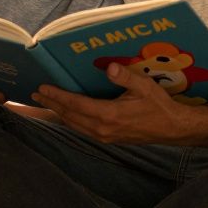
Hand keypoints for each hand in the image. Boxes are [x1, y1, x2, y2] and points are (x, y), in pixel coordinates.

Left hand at [32, 62, 189, 143]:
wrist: (172, 129)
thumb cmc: (159, 106)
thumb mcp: (144, 86)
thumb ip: (125, 76)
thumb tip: (108, 67)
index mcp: (109, 115)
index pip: (76, 104)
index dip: (57, 96)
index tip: (42, 88)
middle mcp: (103, 129)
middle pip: (70, 116)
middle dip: (52, 104)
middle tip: (35, 94)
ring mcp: (105, 136)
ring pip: (75, 125)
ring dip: (59, 113)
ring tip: (45, 102)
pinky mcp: (109, 139)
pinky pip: (83, 130)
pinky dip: (71, 120)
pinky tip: (66, 114)